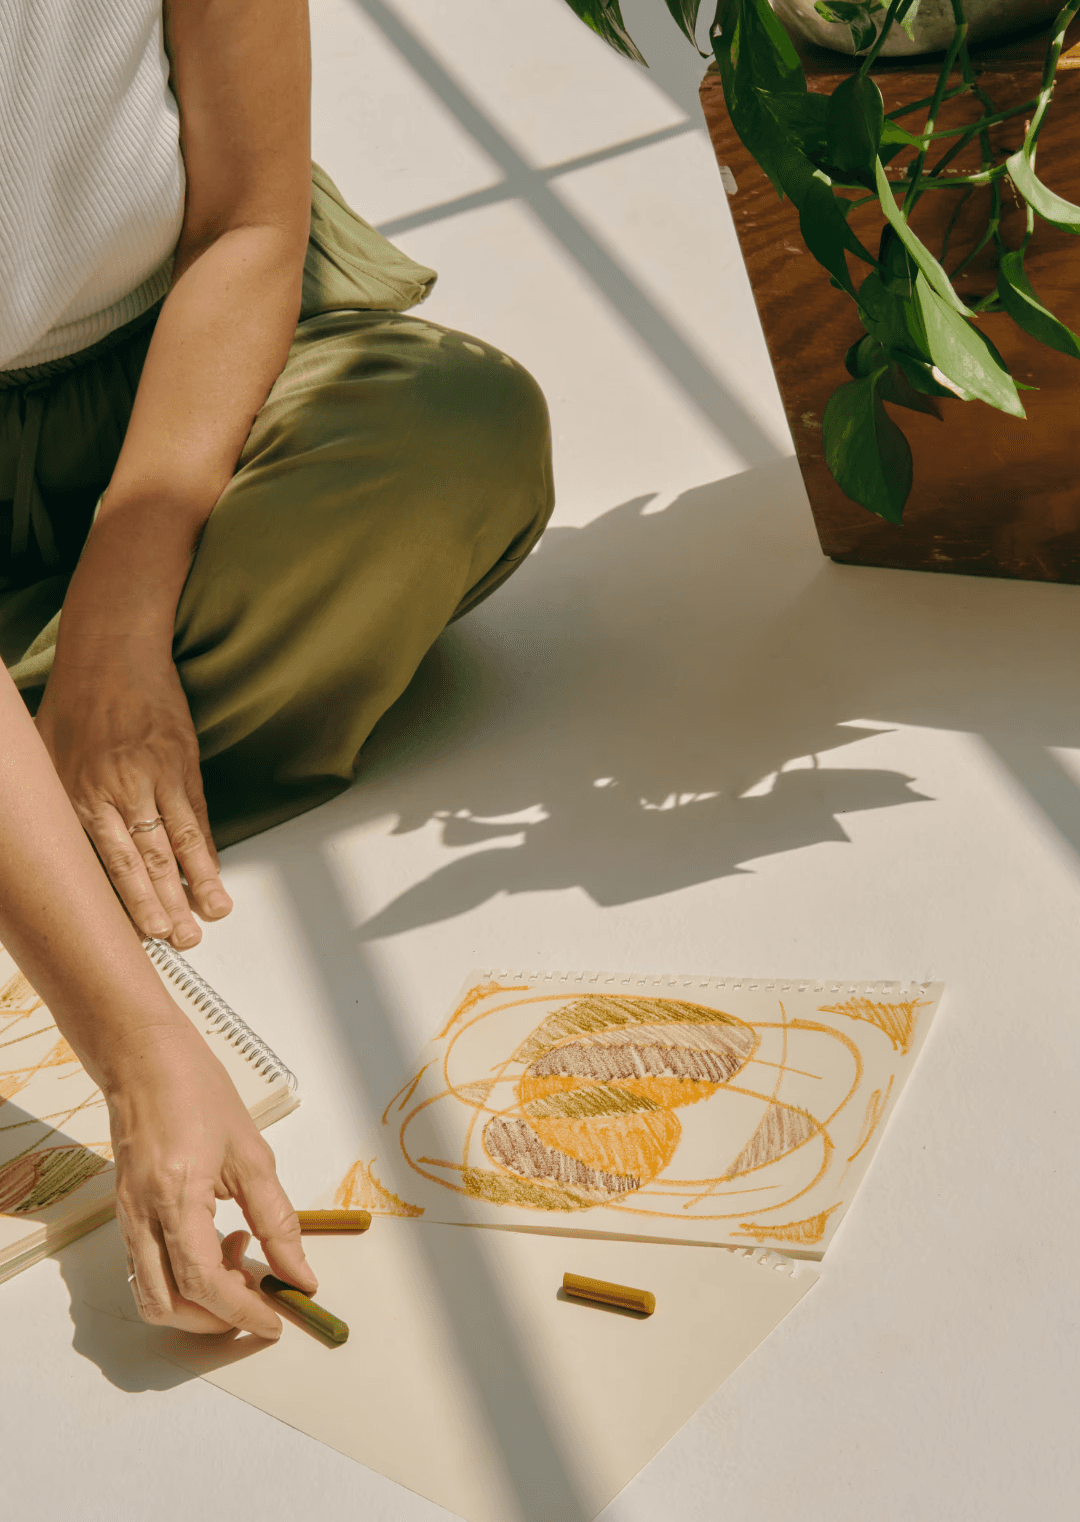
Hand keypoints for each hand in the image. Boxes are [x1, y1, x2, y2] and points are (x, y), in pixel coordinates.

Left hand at [35, 642, 231, 950]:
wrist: (114, 650)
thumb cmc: (76, 699)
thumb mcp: (43, 755)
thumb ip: (54, 803)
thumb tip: (46, 845)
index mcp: (82, 793)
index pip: (110, 861)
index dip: (133, 900)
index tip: (147, 933)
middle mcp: (121, 789)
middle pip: (150, 860)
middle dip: (168, 906)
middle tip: (183, 940)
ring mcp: (157, 777)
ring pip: (181, 841)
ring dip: (199, 883)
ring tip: (214, 915)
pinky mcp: (183, 763)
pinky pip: (197, 815)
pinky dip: (207, 849)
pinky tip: (213, 874)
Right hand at [107, 1023, 316, 1335]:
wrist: (145, 1060)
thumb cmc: (198, 1093)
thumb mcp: (252, 1154)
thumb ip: (278, 1221)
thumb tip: (300, 1274)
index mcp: (176, 1200)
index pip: (204, 1285)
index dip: (241, 1312)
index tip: (274, 1322)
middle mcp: (142, 1218)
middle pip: (168, 1306)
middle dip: (216, 1319)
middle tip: (260, 1299)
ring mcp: (127, 1219)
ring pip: (151, 1296)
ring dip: (197, 1302)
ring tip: (239, 1261)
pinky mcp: (125, 1214)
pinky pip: (145, 1270)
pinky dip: (181, 1278)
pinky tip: (217, 1243)